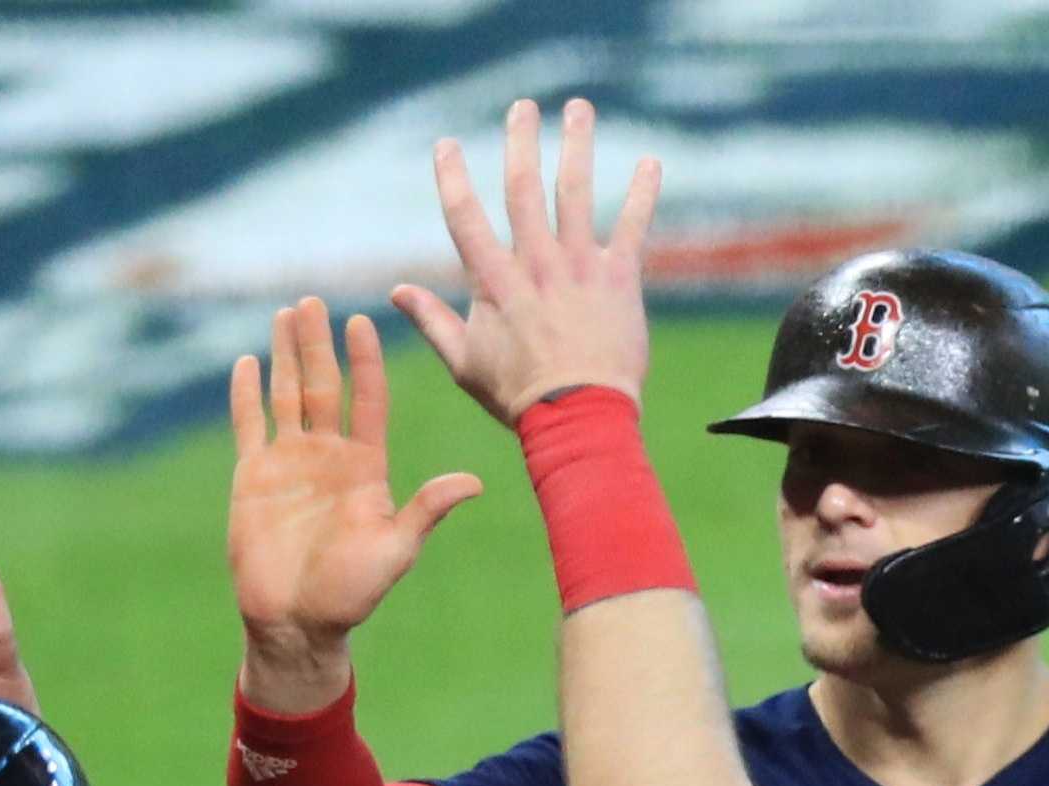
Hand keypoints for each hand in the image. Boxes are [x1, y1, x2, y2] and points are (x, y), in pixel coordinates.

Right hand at [228, 298, 481, 708]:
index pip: (367, 400)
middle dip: (319, 343)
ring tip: (287, 313)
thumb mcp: (395, 549)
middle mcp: (327, 455)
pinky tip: (247, 362)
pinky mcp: (253, 477)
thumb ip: (426, 510)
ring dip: (285, 354)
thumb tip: (473, 483)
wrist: (297, 623)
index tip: (363, 323)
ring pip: (286, 394)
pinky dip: (246, 394)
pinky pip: (249, 425)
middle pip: (323, 385)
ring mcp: (288, 462)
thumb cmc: (351, 594)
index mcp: (365, 466)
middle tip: (316, 300)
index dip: (365, 362)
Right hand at [392, 96, 659, 426]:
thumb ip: (432, 321)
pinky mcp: (618, 276)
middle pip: (523, 187)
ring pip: (576, 190)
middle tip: (522, 107)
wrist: (578, 416)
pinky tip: (651, 162)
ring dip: (577, 145)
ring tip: (579, 108)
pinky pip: (632, 224)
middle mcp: (534, 261)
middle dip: (520, 141)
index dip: (452, 176)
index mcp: (493, 280)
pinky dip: (643, 192)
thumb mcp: (464, 362)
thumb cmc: (518, 396)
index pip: (464, 216)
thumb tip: (397, 292)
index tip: (445, 143)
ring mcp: (578, 264)